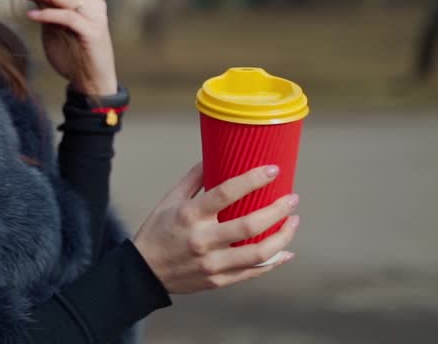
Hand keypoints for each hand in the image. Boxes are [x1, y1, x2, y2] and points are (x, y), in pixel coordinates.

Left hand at [5, 0, 117, 95]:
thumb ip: (46, 10)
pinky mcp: (93, 31)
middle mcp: (93, 4)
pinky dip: (48, 14)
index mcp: (86, 1)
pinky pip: (68, 17)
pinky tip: (31, 15)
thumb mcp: (55, 29)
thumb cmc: (72, 56)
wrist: (91, 83)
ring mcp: (95, 17)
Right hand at [132, 162, 299, 294]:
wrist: (144, 272)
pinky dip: (274, 262)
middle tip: (292, 199)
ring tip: (293, 222)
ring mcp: (212, 263)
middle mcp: (203, 240)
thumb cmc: (157, 232)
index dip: (253, 179)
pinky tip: (286, 251)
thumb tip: (212, 157)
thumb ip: (192, 179)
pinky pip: (253, 272)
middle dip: (278, 210)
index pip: (227, 192)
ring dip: (282, 237)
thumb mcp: (169, 201)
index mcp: (190, 215)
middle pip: (250, 224)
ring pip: (258, 253)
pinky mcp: (219, 280)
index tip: (272, 170)